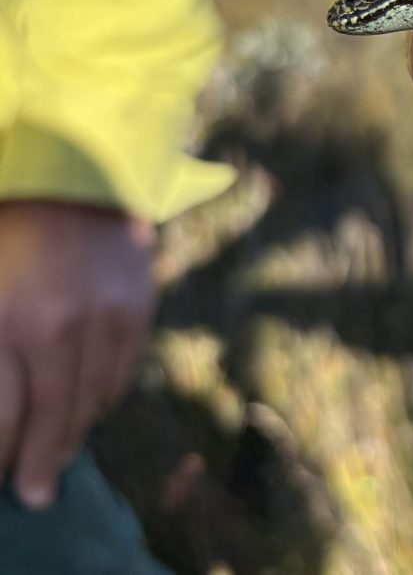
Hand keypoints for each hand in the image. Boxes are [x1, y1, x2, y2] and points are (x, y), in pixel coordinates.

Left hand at [0, 200, 155, 508]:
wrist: (74, 176)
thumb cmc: (5, 235)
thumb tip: (4, 412)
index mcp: (4, 320)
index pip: (3, 415)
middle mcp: (58, 326)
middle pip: (49, 419)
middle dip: (36, 463)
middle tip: (33, 494)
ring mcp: (105, 319)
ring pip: (90, 402)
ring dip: (71, 434)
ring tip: (57, 454)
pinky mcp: (139, 311)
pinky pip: (121, 375)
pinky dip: (101, 397)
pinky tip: (85, 406)